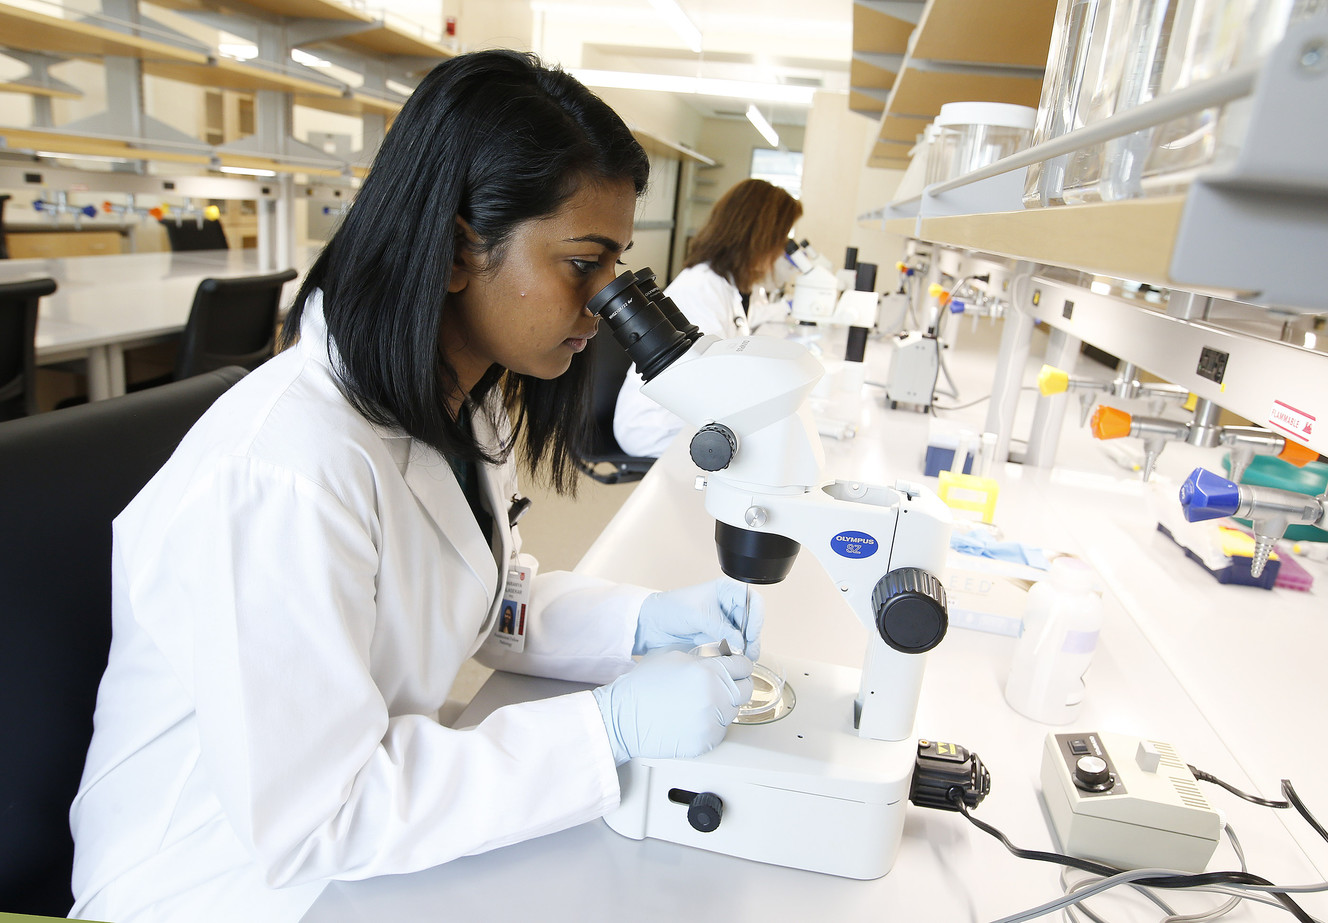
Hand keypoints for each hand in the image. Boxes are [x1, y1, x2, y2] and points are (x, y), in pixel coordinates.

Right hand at [592, 650, 753, 764]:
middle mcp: (715, 697)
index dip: (738, 665)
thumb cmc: (643, 686)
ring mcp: (712, 722)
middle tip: (719, 685)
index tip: (734, 668)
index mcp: (709, 672)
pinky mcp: (707, 742)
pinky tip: (692, 717)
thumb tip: (723, 659)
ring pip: (734, 711)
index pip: (744, 666)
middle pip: (745, 690)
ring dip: (723, 705)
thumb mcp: (674, 657)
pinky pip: (721, 730)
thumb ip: (705, 658)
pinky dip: (712, 724)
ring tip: (698, 702)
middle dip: (735, 685)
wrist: (624, 717)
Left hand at [634, 578, 763, 659]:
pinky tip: (729, 659)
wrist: (652, 624)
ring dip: (744, 648)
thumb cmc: (670, 608)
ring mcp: (723, 622)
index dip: (755, 617)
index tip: (750, 634)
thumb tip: (740, 644)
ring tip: (741, 659)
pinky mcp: (717, 637)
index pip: (752, 601)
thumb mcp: (697, 616)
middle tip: (749, 654)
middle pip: (751, 621)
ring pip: (743, 636)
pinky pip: (732, 646)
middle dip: (751, 638)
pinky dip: (733, 653)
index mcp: (726, 590)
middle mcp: (728, 605)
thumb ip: (720, 628)